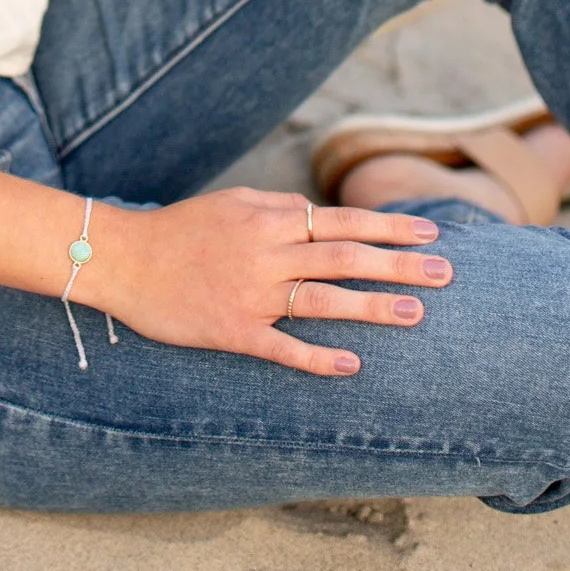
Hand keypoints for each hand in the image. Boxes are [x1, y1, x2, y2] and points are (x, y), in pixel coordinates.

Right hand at [86, 188, 452, 375]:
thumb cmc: (179, 230)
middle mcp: (265, 254)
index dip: (388, 229)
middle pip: (343, 258)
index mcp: (267, 220)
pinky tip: (352, 366)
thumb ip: (277, 210)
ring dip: (371, 308)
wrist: (123, 260)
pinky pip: (283, 348)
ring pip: (322, 301)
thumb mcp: (230, 204)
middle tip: (446, 273)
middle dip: (397, 265)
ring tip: (415, 315)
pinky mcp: (233, 332)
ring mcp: (251, 294)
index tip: (429, 235)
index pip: (340, 221)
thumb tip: (318, 215)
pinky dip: (318, 357)